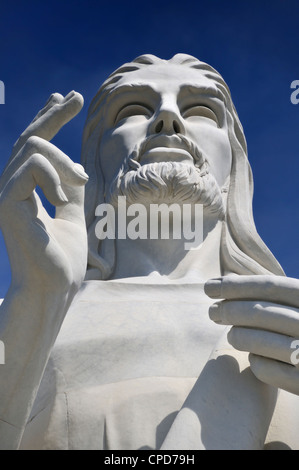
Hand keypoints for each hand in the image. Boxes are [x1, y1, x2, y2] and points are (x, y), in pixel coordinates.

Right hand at [0, 91, 87, 292]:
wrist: (55, 286)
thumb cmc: (63, 258)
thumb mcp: (73, 215)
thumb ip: (69, 190)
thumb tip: (75, 167)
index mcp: (24, 191)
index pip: (32, 147)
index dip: (47, 120)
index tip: (64, 97)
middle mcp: (9, 188)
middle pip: (27, 137)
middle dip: (52, 114)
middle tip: (74, 96)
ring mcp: (4, 193)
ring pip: (32, 147)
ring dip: (62, 159)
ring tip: (82, 178)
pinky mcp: (6, 200)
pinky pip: (33, 165)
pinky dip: (55, 175)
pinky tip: (62, 194)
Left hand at [205, 275, 298, 395]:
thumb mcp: (298, 307)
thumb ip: (273, 296)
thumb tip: (226, 280)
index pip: (270, 286)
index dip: (236, 286)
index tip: (209, 287)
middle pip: (262, 312)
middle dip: (230, 310)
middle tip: (211, 312)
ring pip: (261, 341)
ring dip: (238, 335)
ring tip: (231, 334)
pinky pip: (268, 370)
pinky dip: (257, 362)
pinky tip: (254, 358)